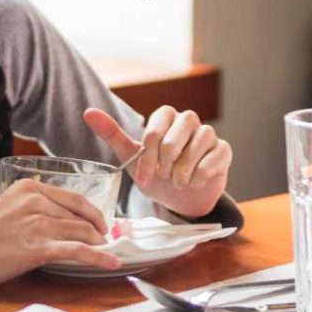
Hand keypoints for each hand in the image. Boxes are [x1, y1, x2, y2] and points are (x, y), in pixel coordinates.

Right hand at [0, 178, 119, 289]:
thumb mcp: (3, 206)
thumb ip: (26, 206)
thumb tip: (45, 215)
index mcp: (30, 187)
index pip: (73, 198)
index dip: (92, 212)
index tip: (100, 222)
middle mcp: (37, 201)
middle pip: (80, 215)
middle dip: (98, 229)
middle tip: (108, 239)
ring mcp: (38, 223)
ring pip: (81, 232)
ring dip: (99, 244)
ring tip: (110, 252)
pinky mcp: (37, 247)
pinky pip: (76, 251)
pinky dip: (98, 257)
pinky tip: (110, 261)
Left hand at [83, 106, 231, 219]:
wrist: (179, 199)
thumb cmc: (156, 174)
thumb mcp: (132, 156)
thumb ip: (112, 133)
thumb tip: (88, 112)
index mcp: (166, 117)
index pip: (156, 129)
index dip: (149, 156)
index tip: (145, 176)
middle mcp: (189, 120)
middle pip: (177, 134)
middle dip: (167, 162)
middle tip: (163, 176)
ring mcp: (208, 134)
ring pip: (198, 144)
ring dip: (184, 171)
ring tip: (178, 182)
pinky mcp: (224, 150)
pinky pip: (215, 158)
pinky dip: (201, 175)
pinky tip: (195, 182)